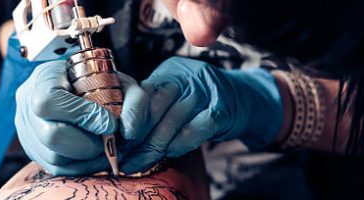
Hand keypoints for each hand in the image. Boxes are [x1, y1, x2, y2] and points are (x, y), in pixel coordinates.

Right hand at [14, 60, 144, 175]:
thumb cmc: (98, 78)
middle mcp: (27, 109)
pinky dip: (83, 164)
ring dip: (88, 157)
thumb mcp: (118, 79)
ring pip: (56, 158)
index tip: (110, 122)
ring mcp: (28, 133)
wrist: (76, 83)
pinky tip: (97, 153)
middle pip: (52, 137)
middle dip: (89, 143)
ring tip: (106, 146)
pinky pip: (58, 168)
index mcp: (42, 80)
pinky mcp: (35, 152)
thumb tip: (123, 130)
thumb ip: (131, 100)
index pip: (49, 102)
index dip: (82, 115)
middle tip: (109, 139)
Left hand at [120, 57, 283, 172]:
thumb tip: (120, 135)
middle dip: (138, 137)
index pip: (143, 92)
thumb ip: (151, 107)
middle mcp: (187, 76)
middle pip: (156, 108)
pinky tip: (170, 153)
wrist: (244, 99)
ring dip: (155, 146)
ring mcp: (206, 90)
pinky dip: (180, 143)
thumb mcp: (175, 95)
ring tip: (141, 161)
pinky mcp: (222, 109)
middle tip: (125, 157)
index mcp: (169, 71)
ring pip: (173, 121)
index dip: (129, 116)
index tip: (119, 138)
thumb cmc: (200, 103)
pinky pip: (196, 129)